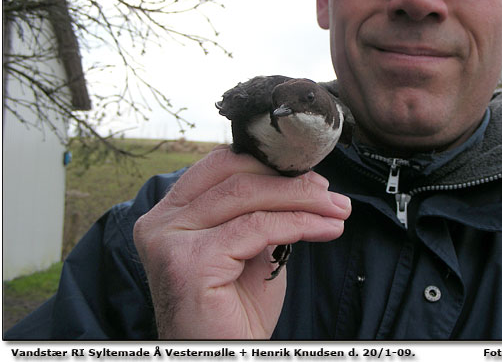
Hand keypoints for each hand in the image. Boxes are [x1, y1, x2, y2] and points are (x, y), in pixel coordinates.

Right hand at [133, 145, 350, 338]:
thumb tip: (301, 179)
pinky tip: (325, 229)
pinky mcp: (190, 261)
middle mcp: (161, 222)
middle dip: (290, 181)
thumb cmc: (235, 308)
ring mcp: (170, 240)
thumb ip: (258, 211)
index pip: (220, 166)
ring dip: (302, 199)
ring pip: (247, 197)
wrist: (226, 356)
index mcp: (170, 213)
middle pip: (234, 176)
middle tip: (329, 193)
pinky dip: (298, 223)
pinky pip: (257, 228)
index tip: (310, 177)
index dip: (268, 163)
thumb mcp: (247, 246)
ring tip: (336, 209)